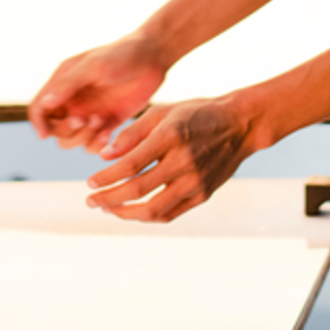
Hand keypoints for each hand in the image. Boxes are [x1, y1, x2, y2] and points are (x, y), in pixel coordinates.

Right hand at [29, 34, 170, 153]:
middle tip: (85, 119)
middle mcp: (73, 100)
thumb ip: (68, 85)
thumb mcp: (93, 66)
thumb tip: (45, 104)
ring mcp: (89, 112)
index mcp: (63, 83)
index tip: (45, 134)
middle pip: (55, 129)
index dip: (38, 123)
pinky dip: (97, 145)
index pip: (39, 108)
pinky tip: (108, 135)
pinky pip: (93, 144)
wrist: (153, 57)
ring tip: (100, 123)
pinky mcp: (107, 123)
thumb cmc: (122, 54)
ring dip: (82, 137)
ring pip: (73, 140)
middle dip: (66, 130)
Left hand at [82, 96, 254, 222]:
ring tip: (108, 209)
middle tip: (91, 201)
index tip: (90, 183)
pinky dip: (148, 217)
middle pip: (137, 189)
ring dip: (125, 213)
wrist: (239, 125)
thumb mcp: (162, 112)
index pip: (130, 164)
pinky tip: (132, 211)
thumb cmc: (196, 114)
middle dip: (109, 199)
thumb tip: (104, 155)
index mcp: (170, 136)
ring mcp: (195, 182)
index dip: (107, 177)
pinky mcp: (203, 195)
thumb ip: (132, 133)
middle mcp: (183, 162)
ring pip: (153, 209)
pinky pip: (170, 214)